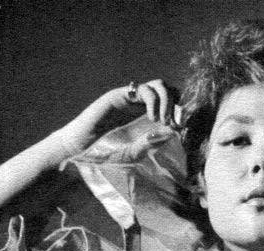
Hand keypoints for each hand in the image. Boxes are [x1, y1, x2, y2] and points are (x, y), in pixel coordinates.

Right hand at [54, 80, 180, 157]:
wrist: (83, 147)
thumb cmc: (107, 153)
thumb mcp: (135, 153)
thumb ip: (151, 143)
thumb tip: (171, 132)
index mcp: (148, 119)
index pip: (172, 106)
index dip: (180, 112)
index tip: (179, 127)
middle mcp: (143, 106)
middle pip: (170, 91)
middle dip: (176, 104)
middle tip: (171, 123)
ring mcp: (133, 99)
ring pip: (160, 85)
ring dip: (167, 101)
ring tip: (161, 120)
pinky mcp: (123, 95)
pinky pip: (145, 89)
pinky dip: (154, 101)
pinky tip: (151, 117)